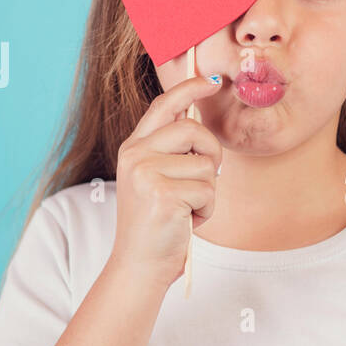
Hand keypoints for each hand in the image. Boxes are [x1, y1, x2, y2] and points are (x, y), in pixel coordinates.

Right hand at [108, 63, 222, 287]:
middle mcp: (135, 156)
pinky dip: (207, 211)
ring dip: (208, 192)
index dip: (189, 88)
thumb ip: (173, 152)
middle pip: (192, 130)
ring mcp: (146, 174)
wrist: (140, 265)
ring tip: (188, 209)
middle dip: (211, 153)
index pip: (163, 106)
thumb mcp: (158, 180)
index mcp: (134, 148)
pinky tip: (187, 222)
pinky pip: (208, 191)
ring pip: (206, 165)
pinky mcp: (163, 194)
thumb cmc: (157, 224)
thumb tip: (198, 119)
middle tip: (208, 177)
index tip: (212, 80)